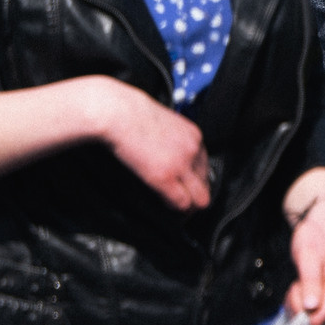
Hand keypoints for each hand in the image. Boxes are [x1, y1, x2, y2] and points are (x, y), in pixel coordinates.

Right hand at [84, 76, 211, 210]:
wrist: (118, 112)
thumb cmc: (131, 114)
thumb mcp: (163, 124)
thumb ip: (173, 141)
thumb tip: (169, 156)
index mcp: (194, 136)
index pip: (205, 167)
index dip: (195, 181)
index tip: (186, 188)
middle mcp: (193, 150)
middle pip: (206, 184)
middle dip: (195, 196)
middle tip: (182, 206)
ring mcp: (181, 164)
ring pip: (199, 198)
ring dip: (188, 207)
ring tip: (177, 212)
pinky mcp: (165, 176)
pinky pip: (181, 202)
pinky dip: (176, 210)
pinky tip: (167, 209)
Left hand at [283, 169, 324, 324]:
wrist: (322, 232)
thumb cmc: (315, 240)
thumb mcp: (307, 256)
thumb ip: (310, 281)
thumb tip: (312, 308)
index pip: (320, 318)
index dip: (301, 308)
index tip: (297, 286)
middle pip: (315, 321)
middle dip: (299, 304)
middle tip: (298, 281)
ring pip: (312, 320)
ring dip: (299, 303)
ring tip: (302, 282)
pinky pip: (313, 317)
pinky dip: (302, 305)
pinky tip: (304, 288)